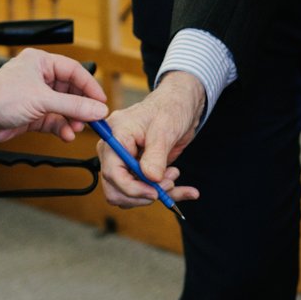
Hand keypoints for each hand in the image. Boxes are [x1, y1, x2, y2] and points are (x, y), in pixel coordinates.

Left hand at [0, 49, 107, 144]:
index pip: (74, 72)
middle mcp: (40, 78)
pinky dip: (61, 128)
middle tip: (91, 119)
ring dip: (72, 119)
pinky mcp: (31, 115)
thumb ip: (73, 106)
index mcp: (41, 63)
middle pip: (71, 92)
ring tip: (76, 128)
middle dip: (81, 107)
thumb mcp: (42, 100)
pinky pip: (54, 121)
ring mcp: (36, 98)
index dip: (90, 87)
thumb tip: (97, 110)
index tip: (101, 102)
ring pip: (63, 108)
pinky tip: (66, 134)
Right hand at [97, 77, 205, 208]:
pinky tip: (188, 191)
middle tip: (168, 185)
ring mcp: (125, 162)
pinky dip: (167, 193)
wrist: (181, 104)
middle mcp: (115, 151)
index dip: (132, 188)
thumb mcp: (165, 129)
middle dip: (143, 193)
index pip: (112, 172)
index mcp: (115, 136)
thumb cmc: (170, 107)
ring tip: (174, 176)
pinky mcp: (138, 169)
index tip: (155, 192)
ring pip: (131, 194)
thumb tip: (150, 179)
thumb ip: (156, 155)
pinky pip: (146, 190)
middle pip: (116, 188)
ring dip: (155, 193)